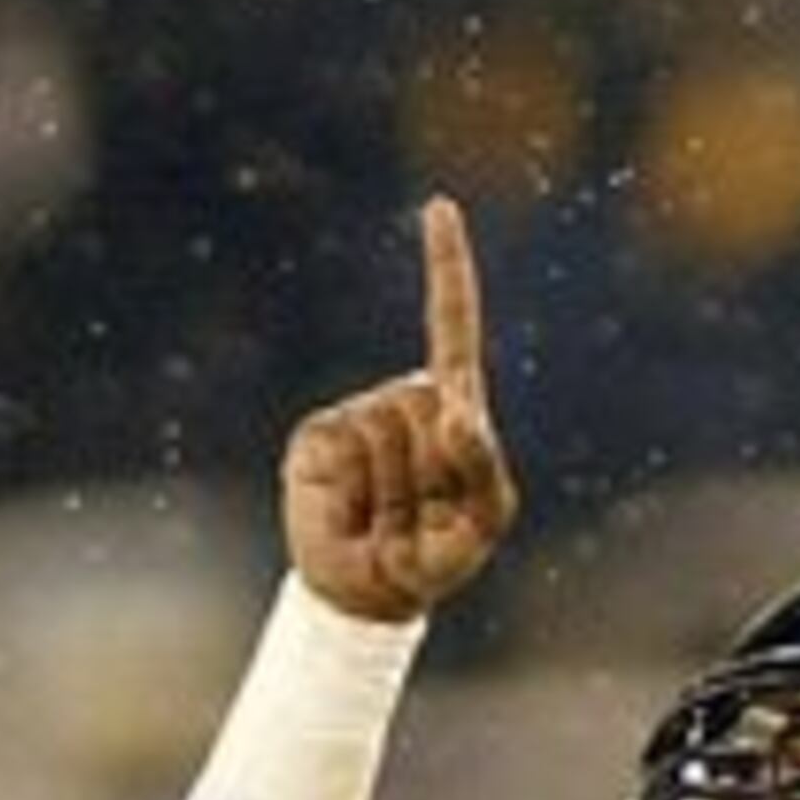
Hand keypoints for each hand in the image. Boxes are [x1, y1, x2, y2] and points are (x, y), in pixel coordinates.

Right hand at [282, 195, 519, 623]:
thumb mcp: (483, 522)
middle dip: (431, 470)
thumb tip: (456, 416)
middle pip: (425, 405)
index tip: (438, 206)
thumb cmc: (437, 554)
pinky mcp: (315, 439)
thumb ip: (484, 468)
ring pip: (386, 432)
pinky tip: (353, 514)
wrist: (367, 593)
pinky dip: (353, 494)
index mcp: (449, 405)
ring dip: (394, 489)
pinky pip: (344, 453)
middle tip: (418, 512)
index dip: (446, 267)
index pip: (450, 325)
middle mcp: (401, 400)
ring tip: (388, 516)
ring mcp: (356, 416)